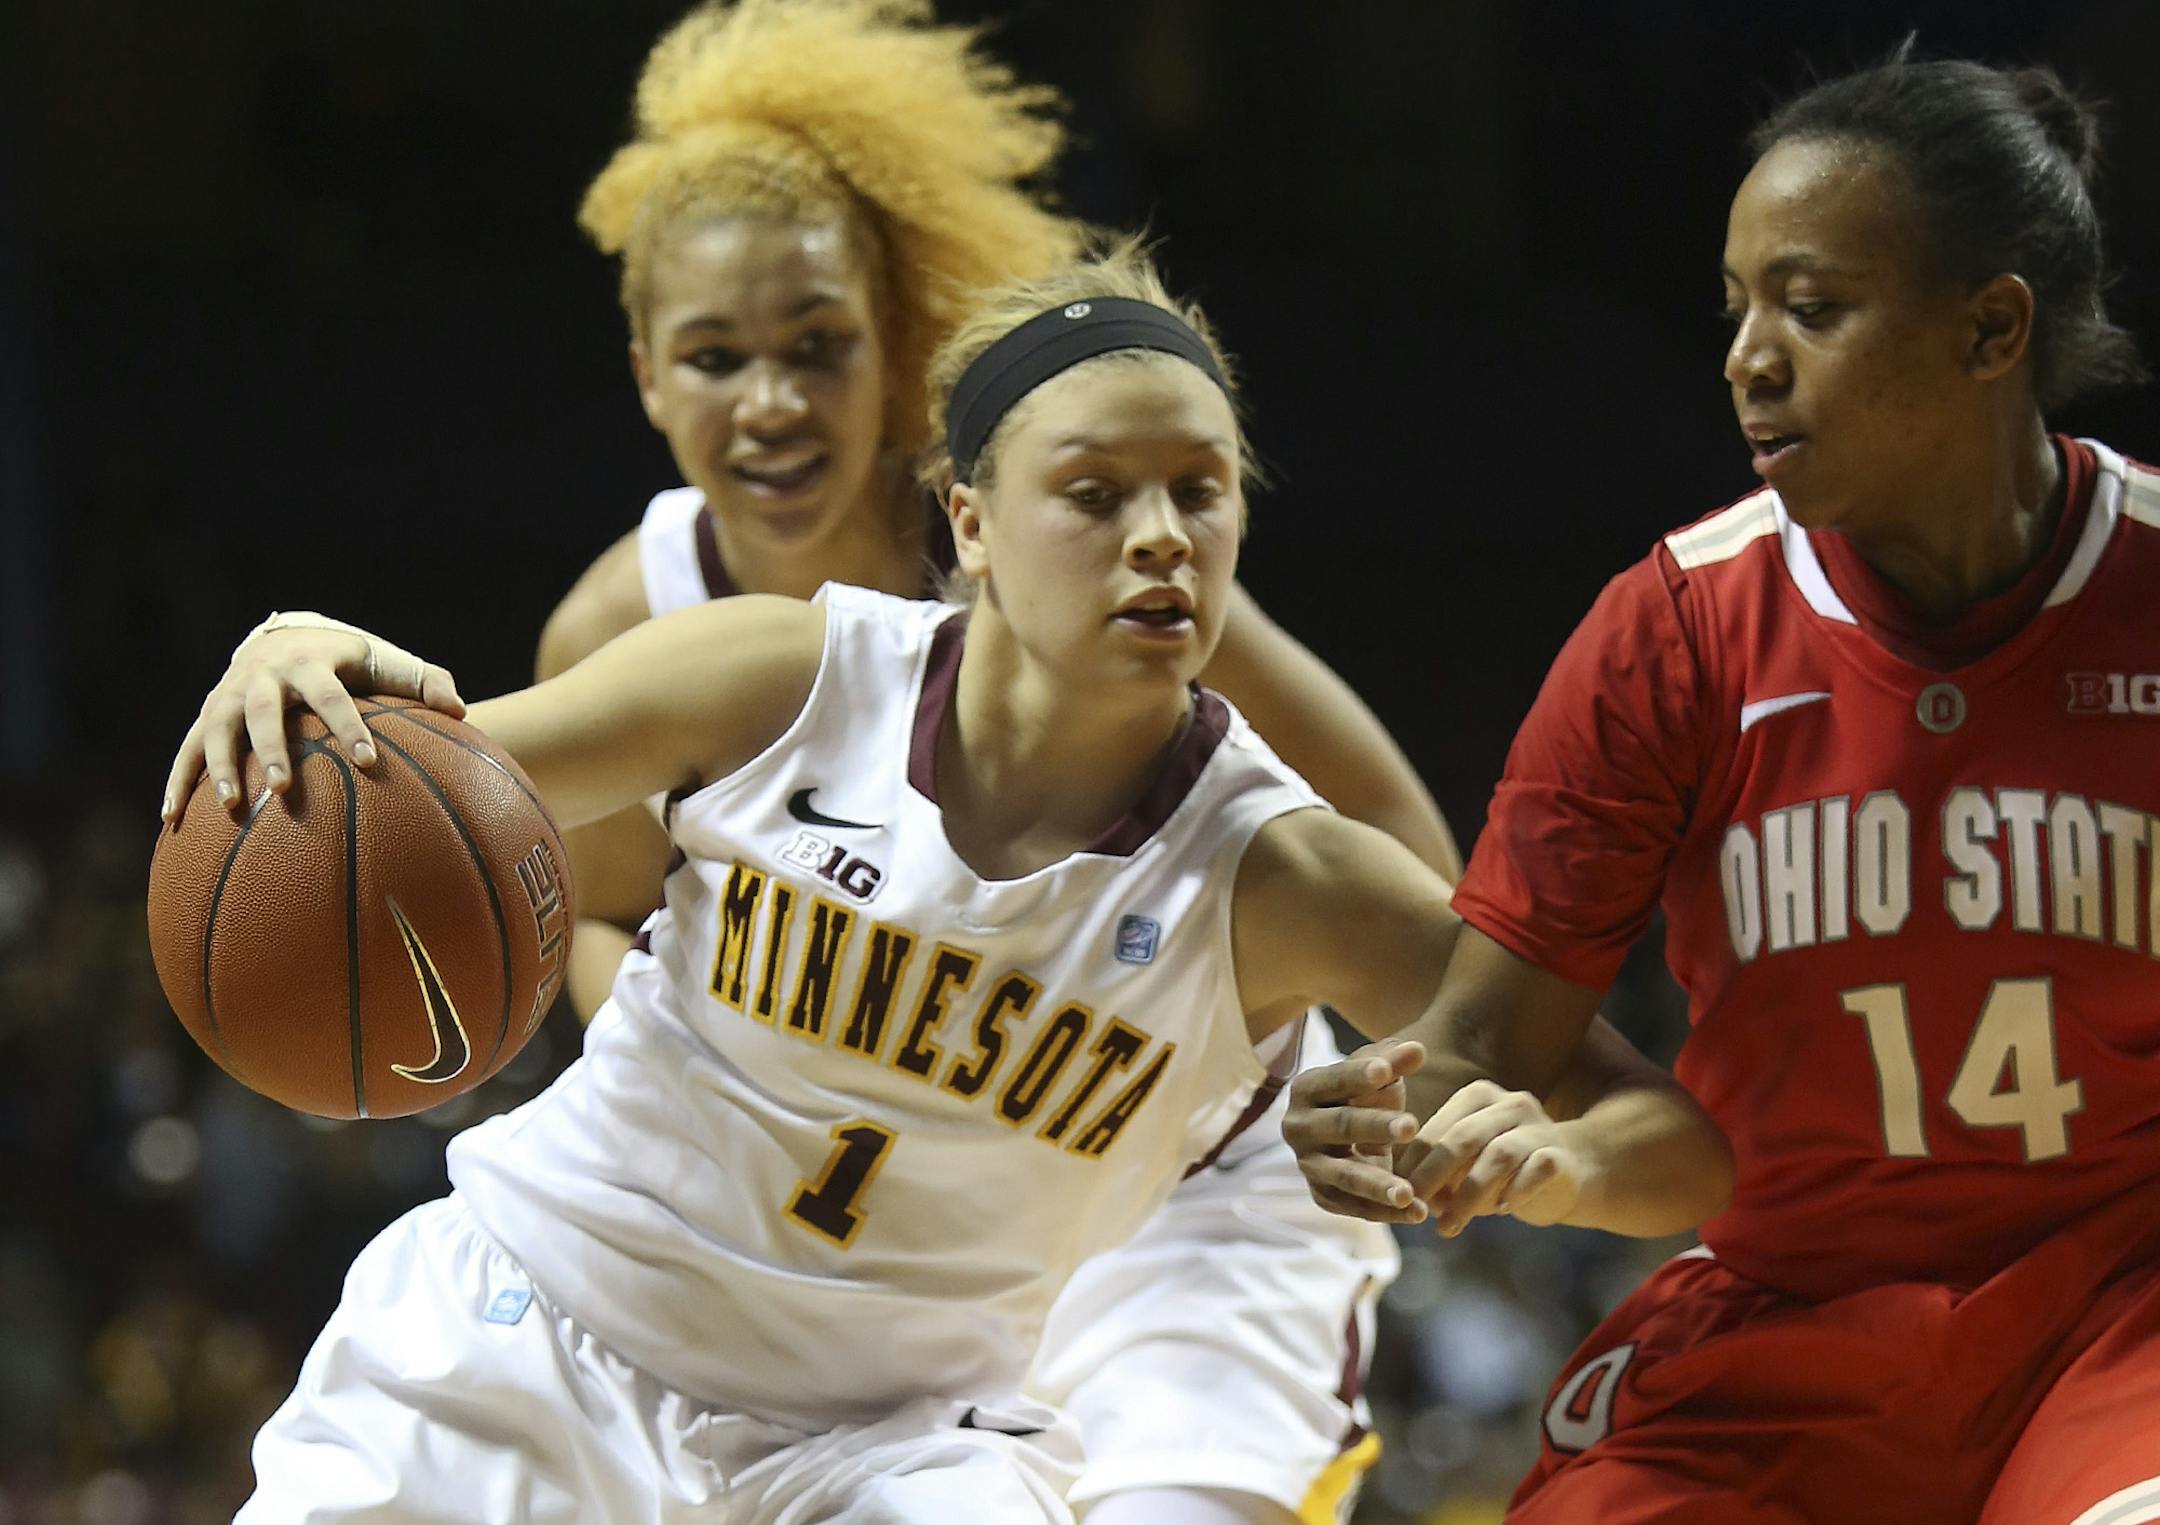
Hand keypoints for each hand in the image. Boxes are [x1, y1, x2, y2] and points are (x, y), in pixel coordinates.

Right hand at [161, 624, 462, 821]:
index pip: (333, 695)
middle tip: (284, 788)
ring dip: (219, 766)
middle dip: (273, 749)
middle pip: (265, 711)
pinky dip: (178, 781)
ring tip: (227, 805)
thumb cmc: (350, 661)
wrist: (286, 635)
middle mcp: (265, 675)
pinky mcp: (207, 713)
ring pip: (218, 729)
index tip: (368, 761)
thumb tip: (461, 710)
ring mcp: (229, 693)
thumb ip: (426, 682)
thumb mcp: (388, 662)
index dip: (349, 727)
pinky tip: (170, 819)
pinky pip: (186, 749)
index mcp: (313, 661)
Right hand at [1281, 1039, 1428, 1223]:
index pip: (1334, 1080)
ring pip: (1344, 1176)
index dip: (1358, 1075)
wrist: (1349, 1136)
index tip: (1386, 1071)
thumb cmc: (1365, 1095)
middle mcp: (1298, 1127)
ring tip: (1408, 1193)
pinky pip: (1354, 1208)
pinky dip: (1386, 1212)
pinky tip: (1417, 1212)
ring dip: (1377, 1185)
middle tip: (1412, 1127)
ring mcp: (1309, 1165)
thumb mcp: (1378, 1075)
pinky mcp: (1323, 1196)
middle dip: (1376, 1127)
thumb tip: (1418, 1049)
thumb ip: (1395, 1060)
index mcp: (1307, 1089)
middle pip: (1340, 1126)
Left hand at [1400, 1080, 1586, 1235]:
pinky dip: (1515, 1192)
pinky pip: (1536, 1171)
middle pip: (1464, 1138)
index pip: (1437, 1128)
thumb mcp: (1466, 1163)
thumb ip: (1438, 1171)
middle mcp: (1509, 1104)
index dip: (1413, 1161)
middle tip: (1414, 1205)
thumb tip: (1403, 1195)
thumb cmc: (1502, 1168)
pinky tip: (1503, 1211)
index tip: (1394, 1191)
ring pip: (1498, 1156)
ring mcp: (1539, 1128)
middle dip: (1433, 1174)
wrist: (1570, 1172)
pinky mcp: (1561, 1155)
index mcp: (1478, 1097)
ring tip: (1449, 1226)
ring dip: (1470, 1195)